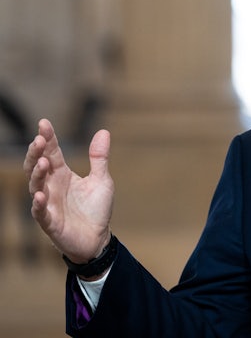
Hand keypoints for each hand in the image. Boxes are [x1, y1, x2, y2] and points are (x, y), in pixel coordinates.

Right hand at [23, 119, 113, 263]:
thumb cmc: (96, 209)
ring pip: (35, 186)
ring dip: (37, 174)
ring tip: (43, 161)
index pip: (52, 152)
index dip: (47, 138)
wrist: (98, 238)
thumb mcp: (101, 180)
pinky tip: (39, 195)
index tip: (44, 123)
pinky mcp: (50, 222)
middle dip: (36, 153)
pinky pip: (40, 212)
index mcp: (62, 174)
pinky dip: (38, 204)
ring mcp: (48, 203)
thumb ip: (99, 158)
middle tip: (39, 139)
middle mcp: (51, 186)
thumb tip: (103, 131)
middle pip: (38, 166)